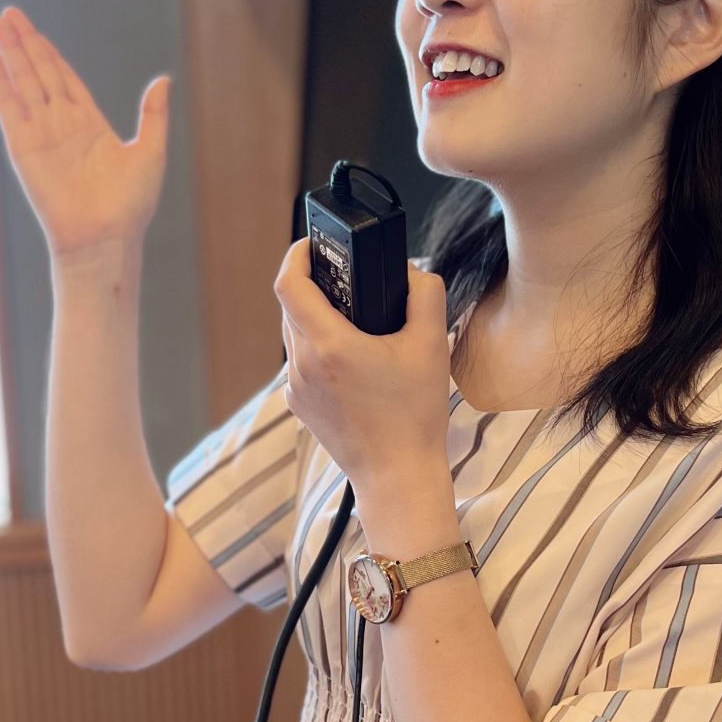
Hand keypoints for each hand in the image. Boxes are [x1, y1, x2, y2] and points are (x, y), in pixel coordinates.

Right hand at [0, 5, 170, 261]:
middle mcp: (61, 124)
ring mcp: (41, 133)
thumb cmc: (130, 205)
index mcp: (88, 123)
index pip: (63, 78)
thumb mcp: (151, 152)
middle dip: (25, 42)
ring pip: (22, 82)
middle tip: (9, 13)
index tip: (34, 29)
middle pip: (39, 72)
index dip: (48, 53)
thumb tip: (163, 80)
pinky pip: (8, 106)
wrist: (104, 238)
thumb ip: (153, 115)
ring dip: (10, 52)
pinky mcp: (24, 146)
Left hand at [273, 239, 450, 489]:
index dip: (296, 255)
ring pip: (293, 335)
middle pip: (291, 307)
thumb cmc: (413, 415)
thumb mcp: (431, 345)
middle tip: (344, 277)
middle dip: (313, 285)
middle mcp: (302, 366)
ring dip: (314, 318)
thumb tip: (412, 272)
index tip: (312, 245)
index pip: (289, 284)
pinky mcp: (300, 406)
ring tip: (350, 317)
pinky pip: (300, 364)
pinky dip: (317, 349)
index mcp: (328, 345)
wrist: (398, 476)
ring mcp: (296, 389)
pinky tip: (350, 358)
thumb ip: (424, 294)